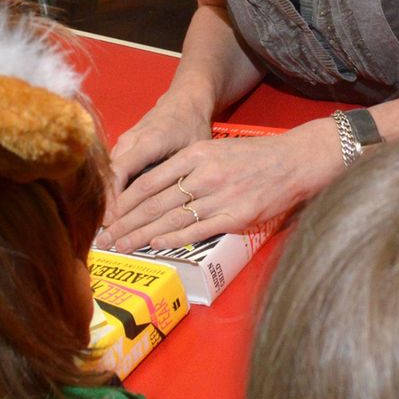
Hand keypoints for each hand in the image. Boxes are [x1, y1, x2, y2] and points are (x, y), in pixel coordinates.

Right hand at [102, 97, 211, 236]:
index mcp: (148, 141)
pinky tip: (114, 218)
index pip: (122, 172)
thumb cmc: (192, 125)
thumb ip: (184, 173)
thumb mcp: (195, 148)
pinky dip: (113, 195)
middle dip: (107, 209)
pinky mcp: (122, 149)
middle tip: (105, 238)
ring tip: (106, 233)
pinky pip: (114, 174)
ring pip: (109, 178)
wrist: (183, 100)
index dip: (115, 198)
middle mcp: (129, 142)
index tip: (112, 222)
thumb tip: (182, 205)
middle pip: (110, 179)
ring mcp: (123, 144)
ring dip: (108, 204)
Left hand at [102, 124, 337, 249]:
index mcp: (195, 155)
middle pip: (152, 203)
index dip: (121, 203)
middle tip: (102, 239)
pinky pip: (197, 229)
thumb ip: (187, 167)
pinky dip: (173, 238)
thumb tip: (155, 189)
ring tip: (120, 248)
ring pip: (170, 219)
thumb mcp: (216, 150)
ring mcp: (219, 196)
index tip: (104, 217)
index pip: (146, 182)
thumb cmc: (255, 157)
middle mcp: (203, 174)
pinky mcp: (235, 216)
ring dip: (141, 237)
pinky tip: (154, 245)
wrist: (296, 161)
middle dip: (124, 224)